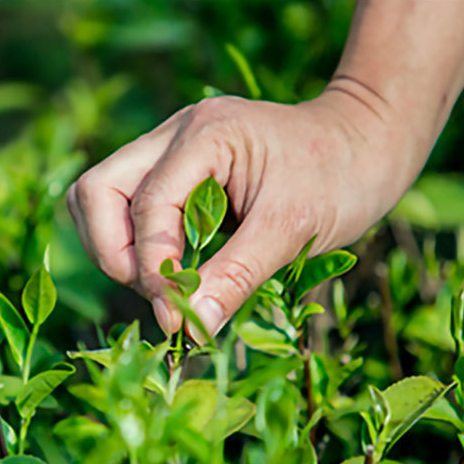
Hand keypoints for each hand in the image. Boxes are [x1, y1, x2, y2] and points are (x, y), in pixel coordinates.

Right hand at [67, 90, 422, 342]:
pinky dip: (140, 242)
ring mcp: (172, 146)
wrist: (367, 142)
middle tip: (159, 295)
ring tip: (165, 284)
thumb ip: (235, 277)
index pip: (147, 205)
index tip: (177, 319)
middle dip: (115, 253)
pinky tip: (174, 268)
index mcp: (206, 134)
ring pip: (102, 196)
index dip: (154, 269)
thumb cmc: (342, 177)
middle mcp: (176, 132)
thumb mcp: (292, 230)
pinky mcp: (178, 167)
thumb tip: (188, 331)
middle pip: (96, 190)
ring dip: (118, 248)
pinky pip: (130, 204)